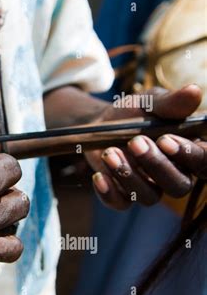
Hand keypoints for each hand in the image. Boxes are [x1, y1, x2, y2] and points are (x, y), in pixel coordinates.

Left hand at [86, 84, 204, 209]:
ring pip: (149, 197)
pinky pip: (121, 203)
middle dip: (156, 165)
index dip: (190, 156)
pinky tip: (98, 176)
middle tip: (135, 142)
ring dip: (128, 175)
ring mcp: (148, 188)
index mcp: (189, 151)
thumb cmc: (134, 113)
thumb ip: (171, 103)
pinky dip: (108, 193)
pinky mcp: (123, 195)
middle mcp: (174, 174)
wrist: (100, 123)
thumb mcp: (151, 102)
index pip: (204, 163)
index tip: (166, 139)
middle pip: (178, 185)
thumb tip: (194, 91)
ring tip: (110, 152)